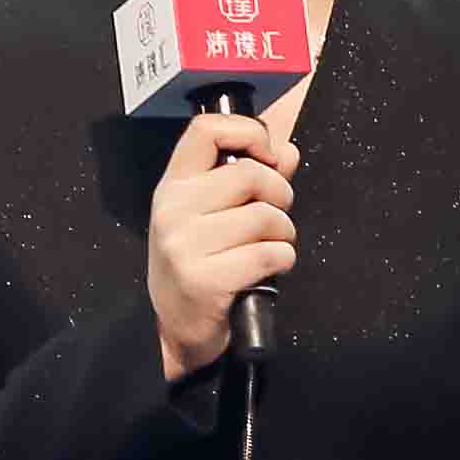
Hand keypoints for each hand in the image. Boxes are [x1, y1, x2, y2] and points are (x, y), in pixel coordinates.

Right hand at [146, 108, 298, 384]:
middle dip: (279, 195)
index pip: (206, 130)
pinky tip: (271, 267)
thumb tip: (287, 152)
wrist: (177, 329)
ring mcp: (184, 245)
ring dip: (283, 233)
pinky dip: (283, 259)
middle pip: (250, 174)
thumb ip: (250, 179)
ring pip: (265, 216)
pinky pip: (268, 254)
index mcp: (173, 186)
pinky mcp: (204, 279)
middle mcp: (173, 210)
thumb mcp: (211, 216)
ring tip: (272, 245)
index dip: (248, 132)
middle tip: (275, 216)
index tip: (267, 154)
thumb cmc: (199, 265)